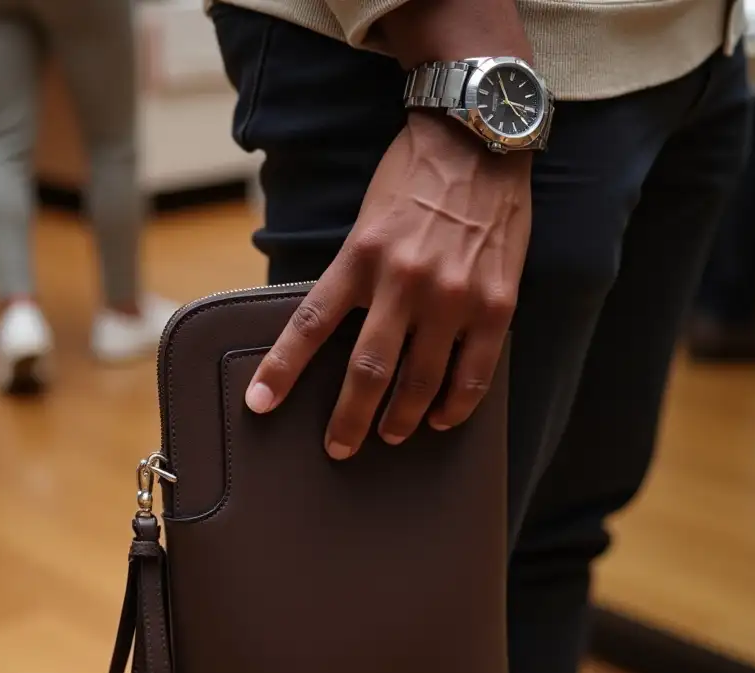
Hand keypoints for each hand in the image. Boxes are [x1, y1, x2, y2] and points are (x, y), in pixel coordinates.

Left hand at [244, 112, 531, 458]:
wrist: (478, 142)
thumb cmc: (414, 182)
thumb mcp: (366, 223)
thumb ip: (354, 276)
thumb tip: (334, 333)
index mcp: (360, 258)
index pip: (310, 325)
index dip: (281, 371)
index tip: (259, 405)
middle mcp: (404, 281)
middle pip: (368, 371)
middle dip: (349, 420)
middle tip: (340, 448)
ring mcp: (452, 296)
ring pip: (421, 381)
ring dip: (401, 420)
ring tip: (390, 435)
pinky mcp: (494, 304)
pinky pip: (474, 372)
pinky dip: (456, 405)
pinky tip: (443, 420)